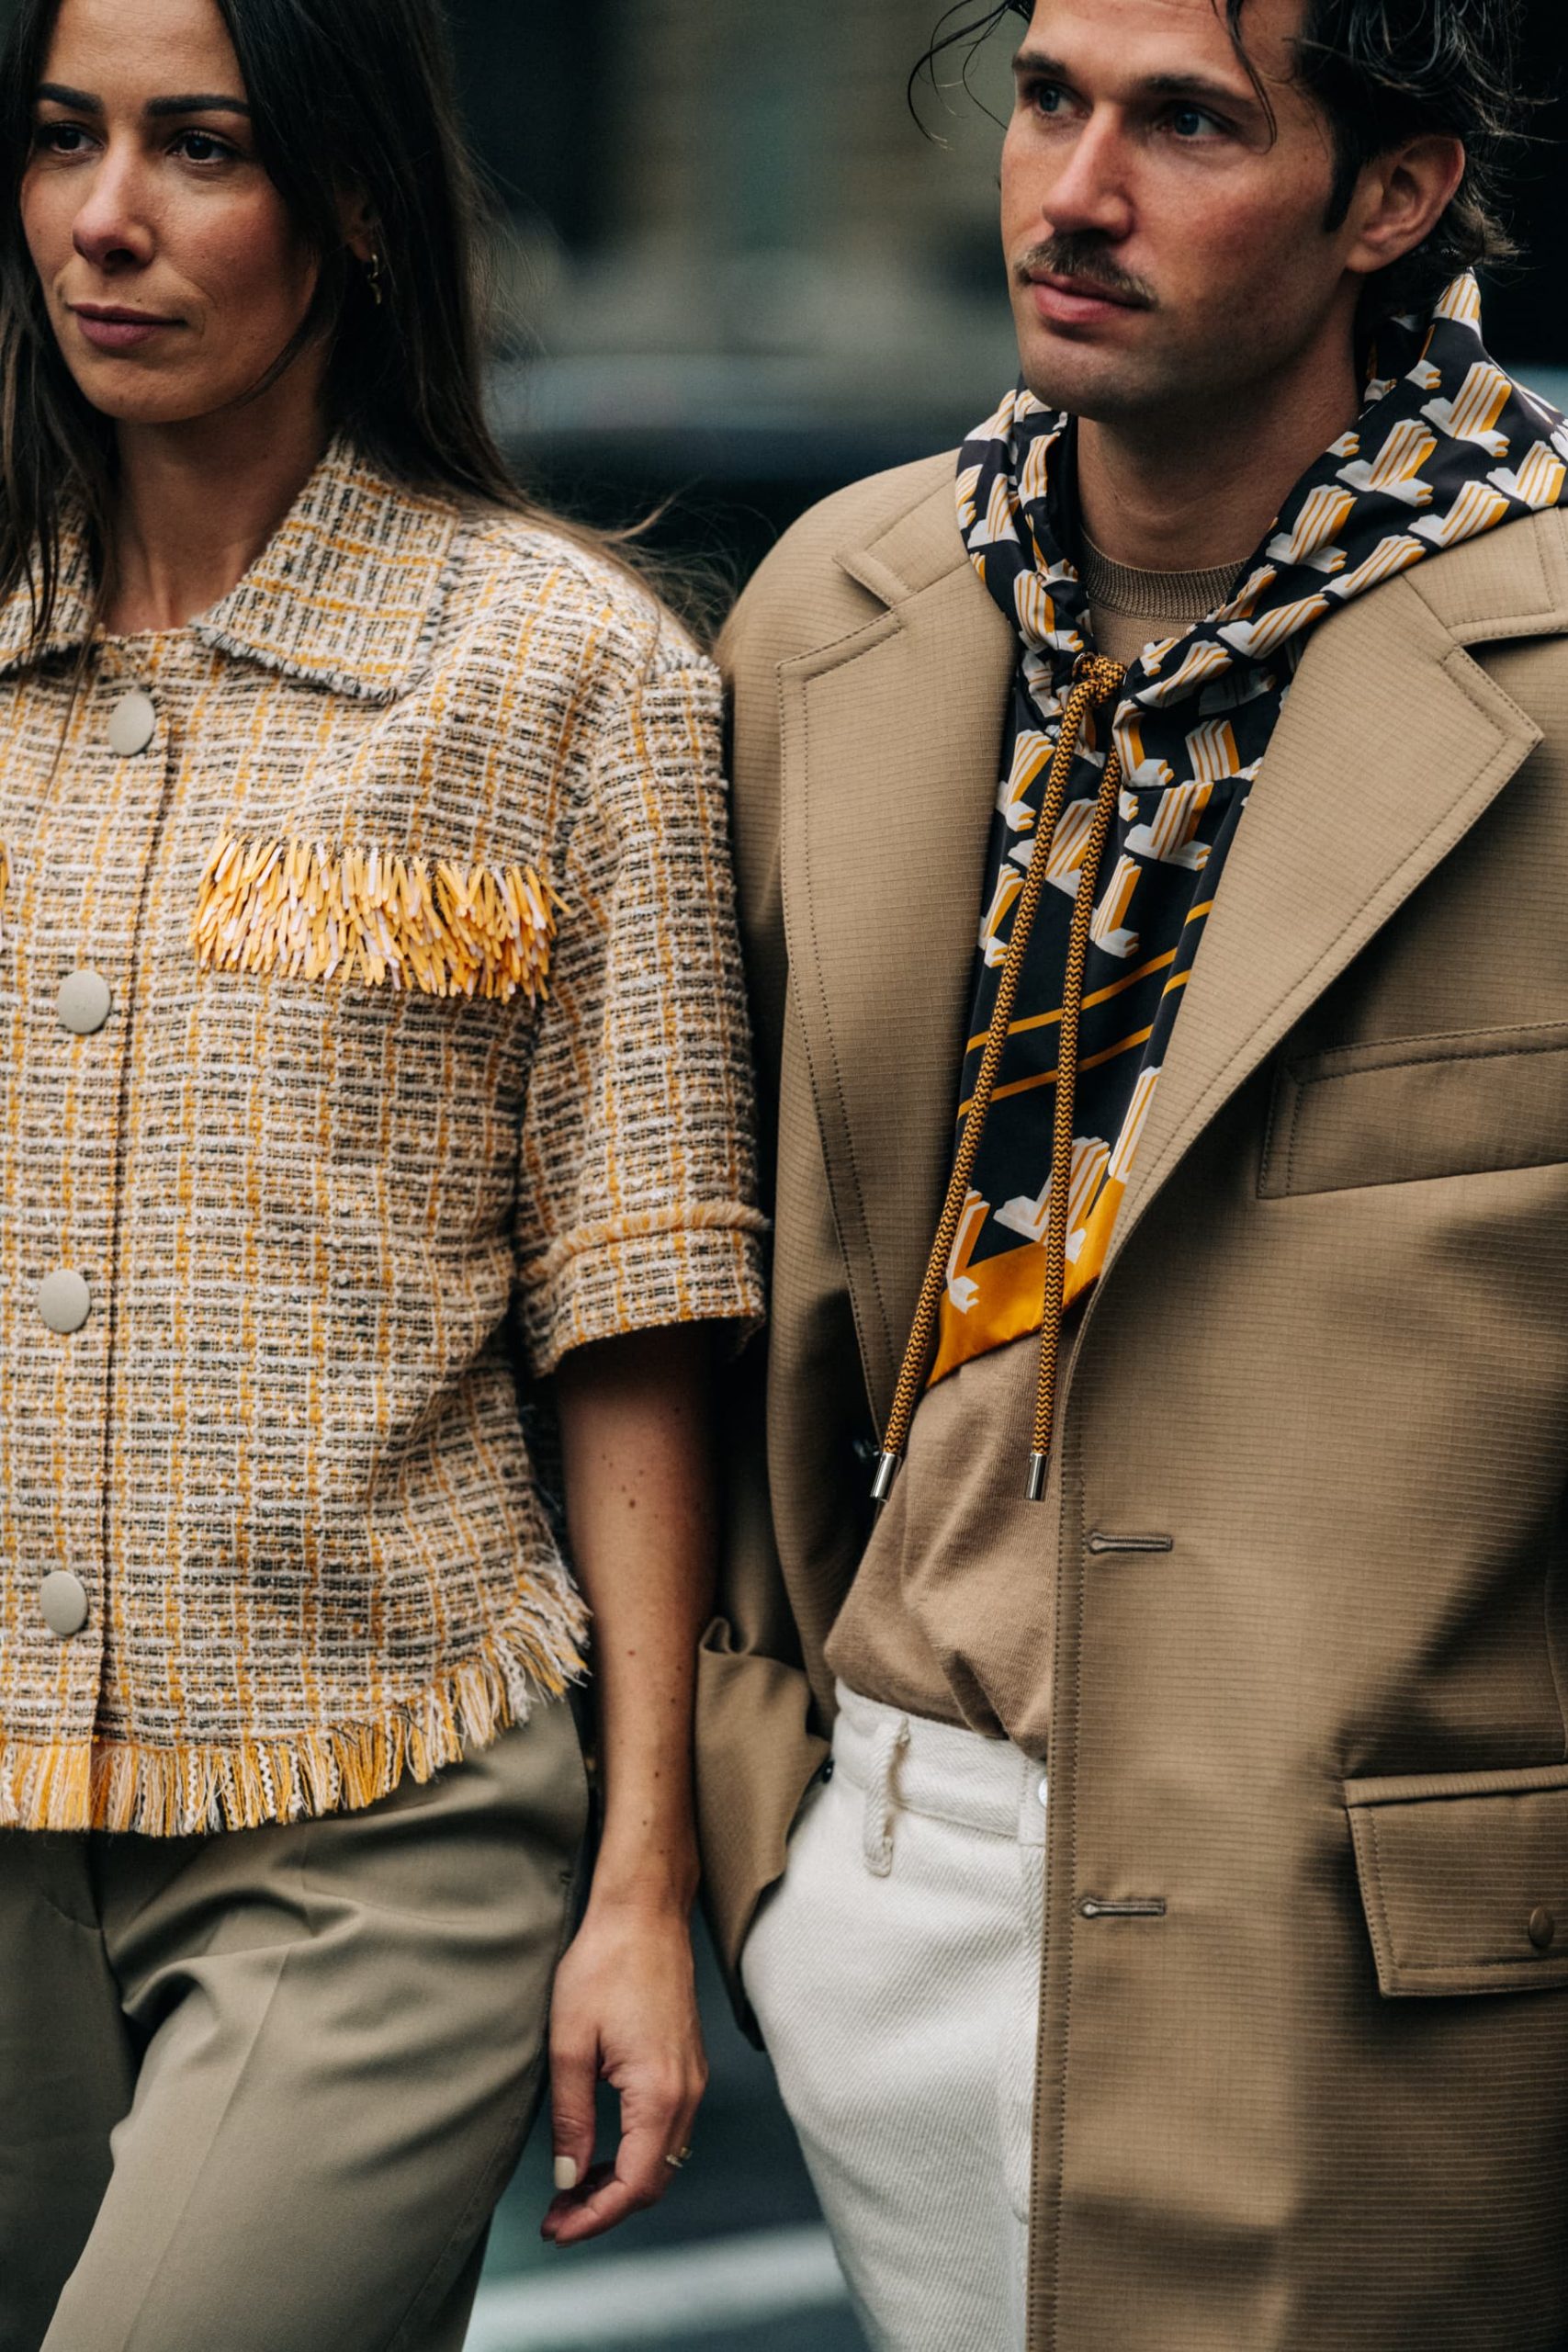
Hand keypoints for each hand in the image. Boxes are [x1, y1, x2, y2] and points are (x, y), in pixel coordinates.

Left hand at [541, 1893, 707, 2246]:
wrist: (644, 1911)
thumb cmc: (605, 1963)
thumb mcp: (570, 2044)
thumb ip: (572, 2119)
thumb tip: (570, 2178)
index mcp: (658, 2092)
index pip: (635, 2185)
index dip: (595, 2218)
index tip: (558, 2229)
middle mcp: (686, 2092)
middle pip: (654, 2181)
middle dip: (606, 2208)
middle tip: (558, 2217)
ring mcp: (692, 2078)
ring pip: (663, 2159)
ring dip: (621, 2183)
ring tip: (573, 2190)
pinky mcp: (687, 2065)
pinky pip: (668, 2131)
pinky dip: (637, 2154)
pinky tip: (602, 2150)